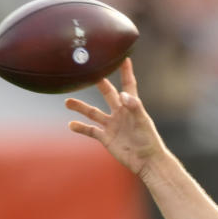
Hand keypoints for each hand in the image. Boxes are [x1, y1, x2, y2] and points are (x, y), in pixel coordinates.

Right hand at [64, 58, 164, 177]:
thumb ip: (134, 107)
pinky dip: (81, 127)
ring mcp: (112, 125)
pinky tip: (71, 124)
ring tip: (67, 101)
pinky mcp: (106, 137)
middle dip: (98, 82)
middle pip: (107, 94)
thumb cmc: (149, 141)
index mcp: (132, 106)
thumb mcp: (143, 122)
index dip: (126, 71)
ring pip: (93, 112)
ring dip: (80, 107)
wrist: (147, 161)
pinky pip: (90, 130)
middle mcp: (120, 113)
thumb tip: (123, 94)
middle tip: (86, 72)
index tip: (123, 56)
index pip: (128, 84)